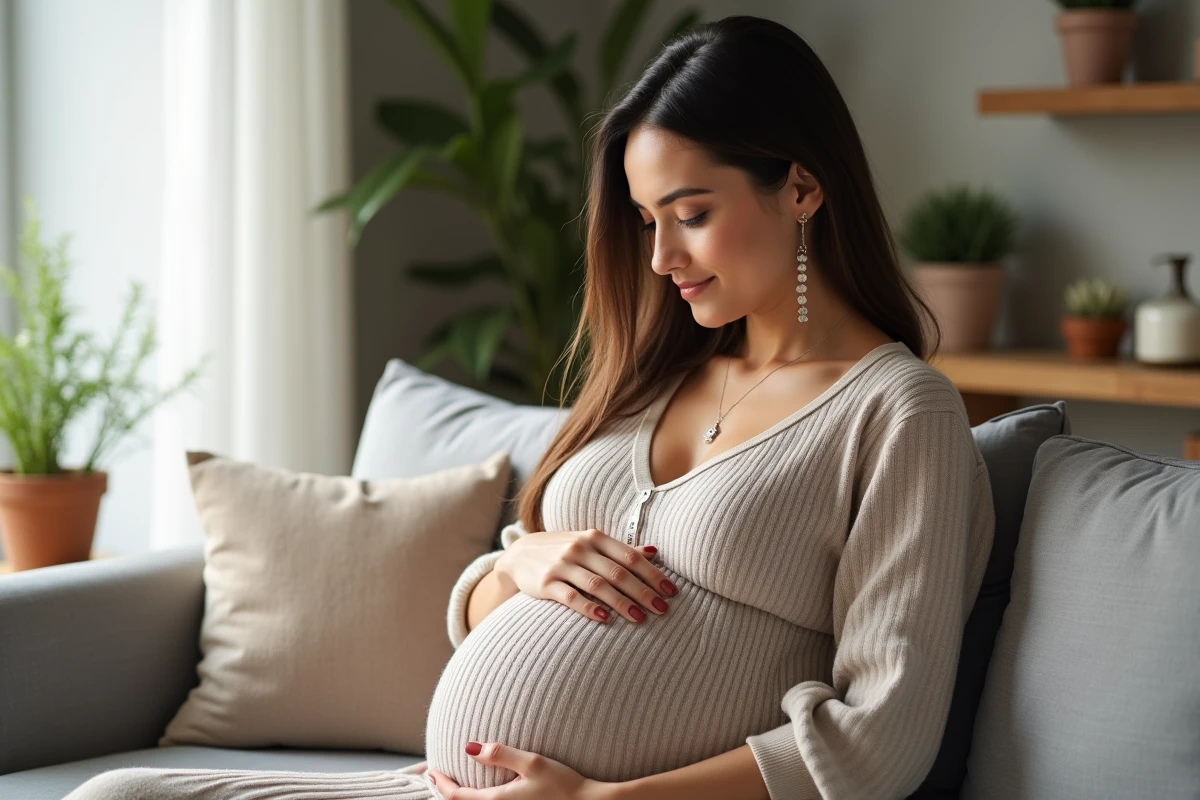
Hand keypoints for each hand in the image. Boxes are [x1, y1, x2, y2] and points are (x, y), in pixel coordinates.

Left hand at [426, 742, 615, 799]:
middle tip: (436, 776)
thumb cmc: (564, 784)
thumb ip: (500, 754)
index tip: (430, 771)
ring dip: (462, 798)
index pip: (457, 796)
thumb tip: (469, 748)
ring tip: (454, 785)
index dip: (440, 784)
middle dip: (447, 793)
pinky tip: (482, 793)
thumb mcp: (532, 762)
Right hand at [496, 528, 677, 623]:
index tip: (671, 591)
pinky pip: (571, 597)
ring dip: (621, 602)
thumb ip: (621, 550)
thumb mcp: (590, 544)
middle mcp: (580, 548)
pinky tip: (605, 619)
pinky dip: (589, 608)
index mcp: (595, 537)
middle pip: (618, 572)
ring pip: (597, 585)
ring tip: (640, 618)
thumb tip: (655, 551)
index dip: (653, 574)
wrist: (519, 555)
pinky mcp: (546, 583)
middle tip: (662, 609)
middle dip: (643, 592)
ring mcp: (562, 565)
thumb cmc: (564, 551)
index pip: (630, 556)